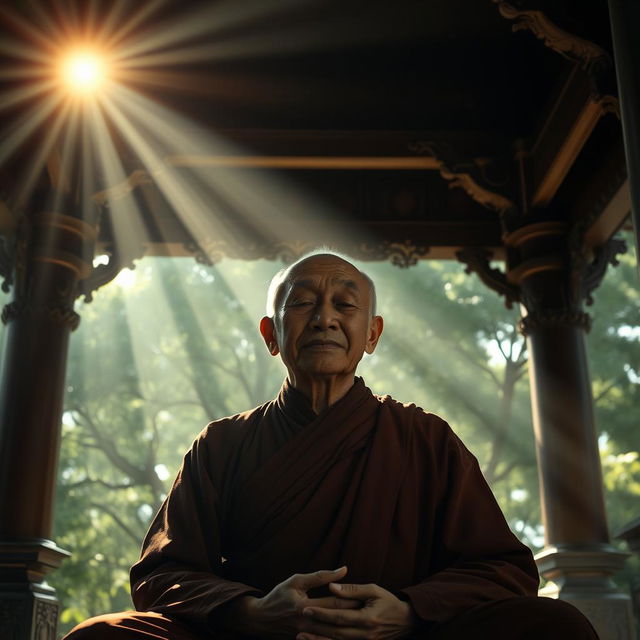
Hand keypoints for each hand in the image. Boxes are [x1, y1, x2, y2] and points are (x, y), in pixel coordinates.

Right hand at [220, 567, 359, 637]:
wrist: (259, 620)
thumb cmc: (278, 596)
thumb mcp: (296, 581)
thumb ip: (321, 576)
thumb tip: (344, 569)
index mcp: (305, 607)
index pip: (335, 604)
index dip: (352, 600)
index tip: (368, 598)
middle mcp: (308, 624)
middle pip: (338, 621)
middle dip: (355, 616)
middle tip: (372, 611)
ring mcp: (307, 635)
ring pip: (334, 634)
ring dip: (350, 628)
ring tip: (365, 622)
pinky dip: (338, 636)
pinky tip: (349, 632)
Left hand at [297, 582, 416, 639]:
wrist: (406, 622)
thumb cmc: (388, 602)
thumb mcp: (373, 590)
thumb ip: (351, 590)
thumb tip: (331, 586)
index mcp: (367, 619)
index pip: (339, 616)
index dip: (321, 613)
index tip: (306, 608)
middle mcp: (365, 635)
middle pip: (335, 633)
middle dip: (316, 628)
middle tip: (299, 623)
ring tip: (301, 637)